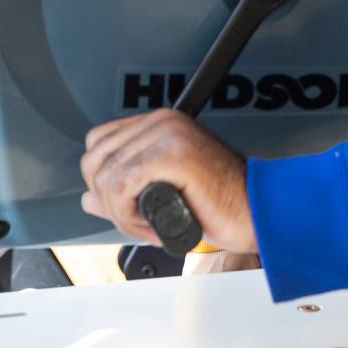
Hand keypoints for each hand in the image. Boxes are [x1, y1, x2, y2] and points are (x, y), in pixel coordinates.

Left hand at [79, 110, 255, 252]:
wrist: (258, 213)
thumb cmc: (222, 205)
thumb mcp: (163, 195)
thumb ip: (125, 191)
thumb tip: (89, 198)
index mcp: (160, 124)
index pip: (99, 144)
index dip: (104, 183)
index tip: (128, 208)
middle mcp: (161, 122)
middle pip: (95, 161)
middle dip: (109, 202)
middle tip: (139, 223)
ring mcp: (166, 134)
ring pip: (105, 177)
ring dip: (121, 214)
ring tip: (150, 226)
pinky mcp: (171, 154)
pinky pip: (121, 188)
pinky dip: (129, 216)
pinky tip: (154, 225)